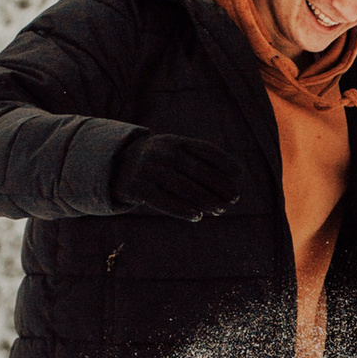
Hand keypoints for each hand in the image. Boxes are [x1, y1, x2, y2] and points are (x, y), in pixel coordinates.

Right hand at [109, 129, 242, 220]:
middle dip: (219, 186)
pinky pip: (166, 202)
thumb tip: (234, 175)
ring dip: (206, 201)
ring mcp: (149, 170)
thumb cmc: (158, 162)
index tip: (240, 172)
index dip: (223, 160)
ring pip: (184, 188)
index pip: (204, 149)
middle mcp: (162, 152)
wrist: (116, 167)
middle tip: (234, 199)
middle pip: (197, 171)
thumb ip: (199, 158)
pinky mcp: (138, 188)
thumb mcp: (174, 151)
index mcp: (174, 141)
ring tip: (219, 210)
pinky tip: (198, 216)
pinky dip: (184, 211)